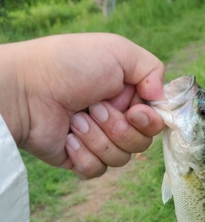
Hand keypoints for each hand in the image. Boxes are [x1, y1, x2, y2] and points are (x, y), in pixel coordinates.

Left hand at [0, 33, 164, 177]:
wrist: (26, 89)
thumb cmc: (70, 64)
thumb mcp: (118, 51)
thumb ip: (152, 68)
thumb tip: (160, 98)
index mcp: (127, 96)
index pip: (155, 121)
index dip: (149, 122)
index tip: (135, 111)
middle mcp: (116, 119)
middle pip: (141, 143)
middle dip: (119, 127)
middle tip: (95, 107)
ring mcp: (97, 141)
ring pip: (120, 159)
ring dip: (97, 138)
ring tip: (76, 119)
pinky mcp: (79, 159)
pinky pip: (97, 170)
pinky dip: (83, 154)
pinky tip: (67, 136)